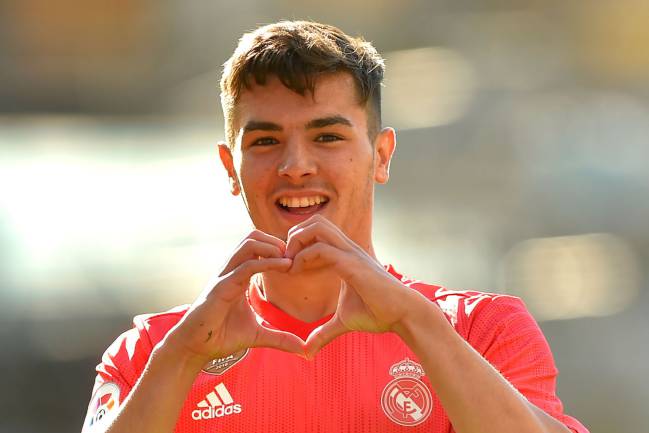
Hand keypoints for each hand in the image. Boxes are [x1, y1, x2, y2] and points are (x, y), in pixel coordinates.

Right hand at [164, 230, 304, 363]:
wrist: (194, 348)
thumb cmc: (221, 337)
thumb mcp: (258, 335)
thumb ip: (281, 338)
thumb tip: (304, 350)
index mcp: (239, 276)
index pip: (257, 247)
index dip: (278, 250)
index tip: (296, 263)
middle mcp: (231, 270)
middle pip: (253, 236)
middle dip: (276, 241)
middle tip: (294, 257)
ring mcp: (226, 276)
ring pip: (249, 243)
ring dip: (273, 246)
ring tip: (290, 260)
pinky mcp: (222, 286)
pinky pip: (247, 266)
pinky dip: (268, 262)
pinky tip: (286, 267)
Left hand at [283, 215, 424, 358]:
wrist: (403, 316)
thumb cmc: (379, 314)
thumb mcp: (343, 322)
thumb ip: (323, 332)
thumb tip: (307, 351)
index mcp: (345, 255)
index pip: (316, 232)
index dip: (297, 244)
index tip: (287, 266)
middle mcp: (347, 248)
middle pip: (315, 221)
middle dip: (294, 236)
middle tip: (285, 260)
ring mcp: (350, 253)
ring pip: (317, 227)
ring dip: (297, 241)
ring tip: (289, 264)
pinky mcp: (352, 264)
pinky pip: (321, 249)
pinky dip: (303, 257)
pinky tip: (296, 272)